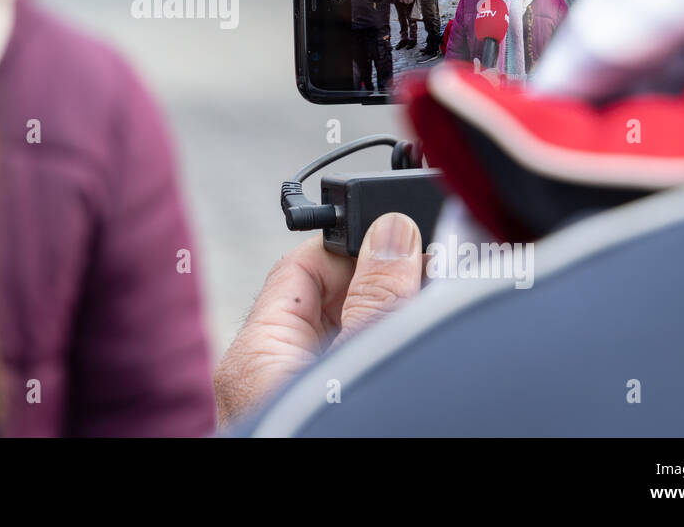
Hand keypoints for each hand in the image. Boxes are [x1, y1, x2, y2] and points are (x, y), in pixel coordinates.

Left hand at [213, 213, 423, 428]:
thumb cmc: (327, 450)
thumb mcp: (357, 365)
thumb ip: (376, 301)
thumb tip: (392, 233)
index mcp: (256, 353)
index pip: (300, 265)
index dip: (352, 245)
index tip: (402, 242)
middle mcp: (262, 376)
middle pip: (322, 301)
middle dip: (376, 286)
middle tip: (427, 282)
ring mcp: (283, 398)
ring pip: (336, 339)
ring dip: (379, 324)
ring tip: (427, 322)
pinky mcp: (307, 416)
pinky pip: (338, 370)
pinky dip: (371, 359)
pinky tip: (408, 360)